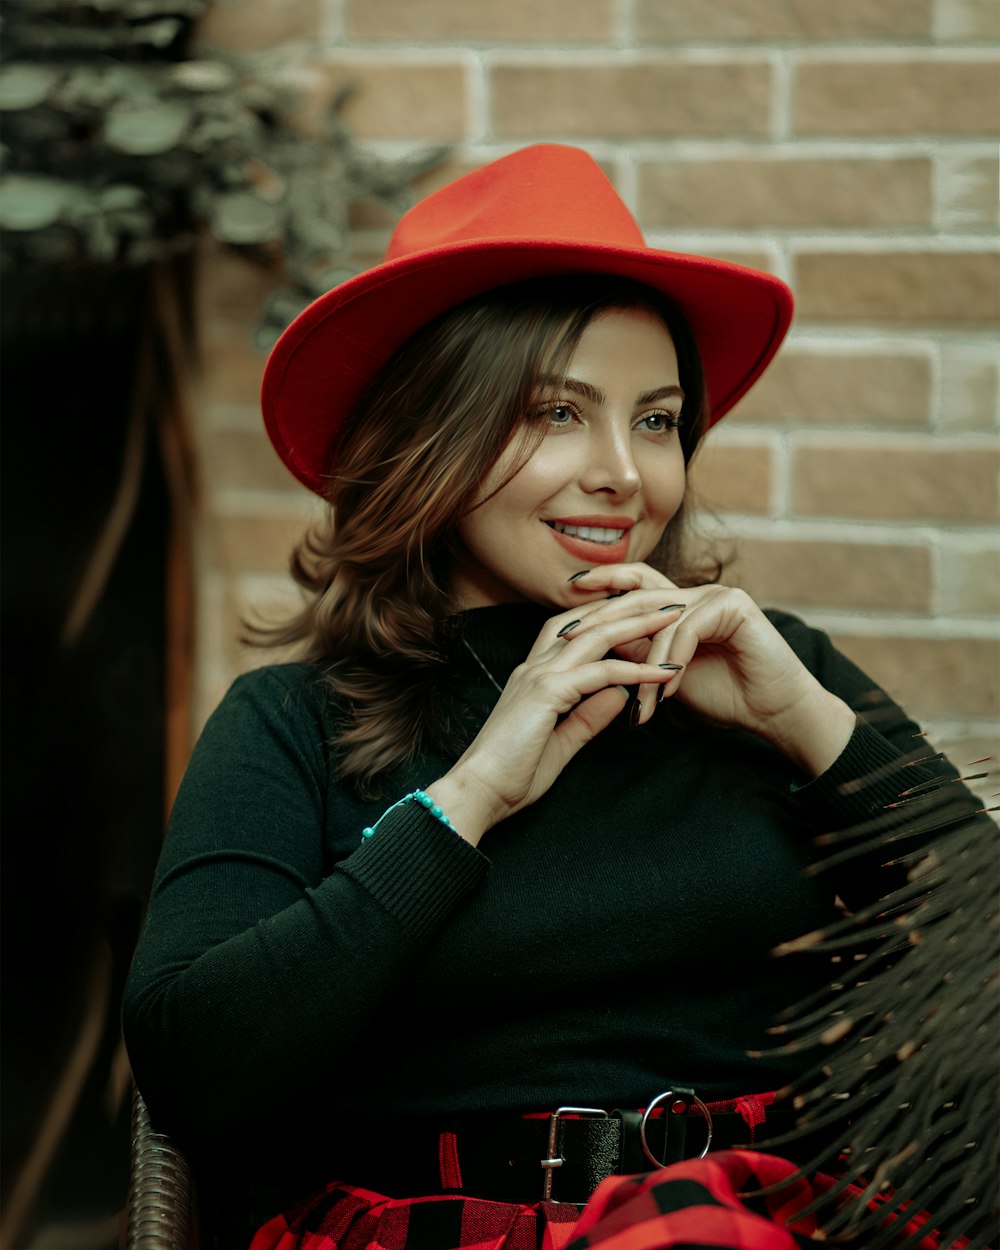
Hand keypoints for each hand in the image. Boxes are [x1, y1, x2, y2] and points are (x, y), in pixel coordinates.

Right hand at [427, 598, 685, 844]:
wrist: (478, 793)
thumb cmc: (512, 774)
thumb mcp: (562, 742)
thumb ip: (588, 716)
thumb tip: (621, 694)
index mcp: (535, 676)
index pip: (576, 629)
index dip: (610, 617)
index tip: (647, 615)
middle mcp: (535, 667)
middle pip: (590, 621)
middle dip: (631, 607)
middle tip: (670, 601)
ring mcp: (538, 676)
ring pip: (597, 636)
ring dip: (639, 624)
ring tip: (675, 617)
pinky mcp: (546, 694)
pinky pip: (599, 673)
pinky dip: (633, 669)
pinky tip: (661, 671)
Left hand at [564, 565, 855, 775]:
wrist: (774, 712)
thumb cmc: (725, 695)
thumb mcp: (667, 674)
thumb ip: (638, 653)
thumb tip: (596, 644)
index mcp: (680, 604)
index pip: (631, 586)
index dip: (598, 588)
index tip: (562, 602)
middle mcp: (696, 592)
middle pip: (638, 592)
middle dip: (602, 614)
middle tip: (571, 638)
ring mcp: (716, 595)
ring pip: (660, 617)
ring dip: (644, 661)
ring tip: (635, 701)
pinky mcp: (734, 606)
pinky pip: (688, 629)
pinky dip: (673, 661)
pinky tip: (666, 691)